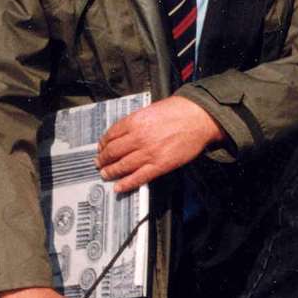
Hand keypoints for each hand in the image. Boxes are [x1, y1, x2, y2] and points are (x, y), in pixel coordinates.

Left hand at [96, 96, 224, 192]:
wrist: (198, 118)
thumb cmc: (179, 111)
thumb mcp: (151, 110)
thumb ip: (136, 122)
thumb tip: (125, 133)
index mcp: (134, 122)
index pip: (111, 135)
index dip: (103, 144)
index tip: (101, 148)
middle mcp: (138, 138)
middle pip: (113, 152)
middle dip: (103, 159)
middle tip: (99, 163)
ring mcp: (148, 153)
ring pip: (122, 166)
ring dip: (111, 172)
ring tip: (105, 175)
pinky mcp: (160, 165)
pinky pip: (139, 177)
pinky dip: (126, 184)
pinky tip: (119, 187)